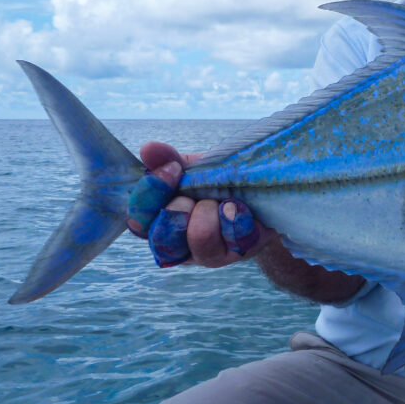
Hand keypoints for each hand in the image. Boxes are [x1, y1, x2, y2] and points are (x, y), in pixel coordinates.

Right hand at [128, 141, 275, 267]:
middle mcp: (181, 246)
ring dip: (209, 213)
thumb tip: (148, 149)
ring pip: (200, 242)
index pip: (138, 219)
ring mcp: (211, 254)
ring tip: (223, 200)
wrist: (266, 192)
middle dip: (178, 210)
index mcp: (161, 224)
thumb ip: (168, 160)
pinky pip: (234, 239)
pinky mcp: (240, 251)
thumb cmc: (220, 182)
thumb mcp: (193, 168)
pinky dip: (235, 217)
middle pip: (162, 239)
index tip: (172, 169)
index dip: (150, 194)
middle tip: (193, 194)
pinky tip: (238, 206)